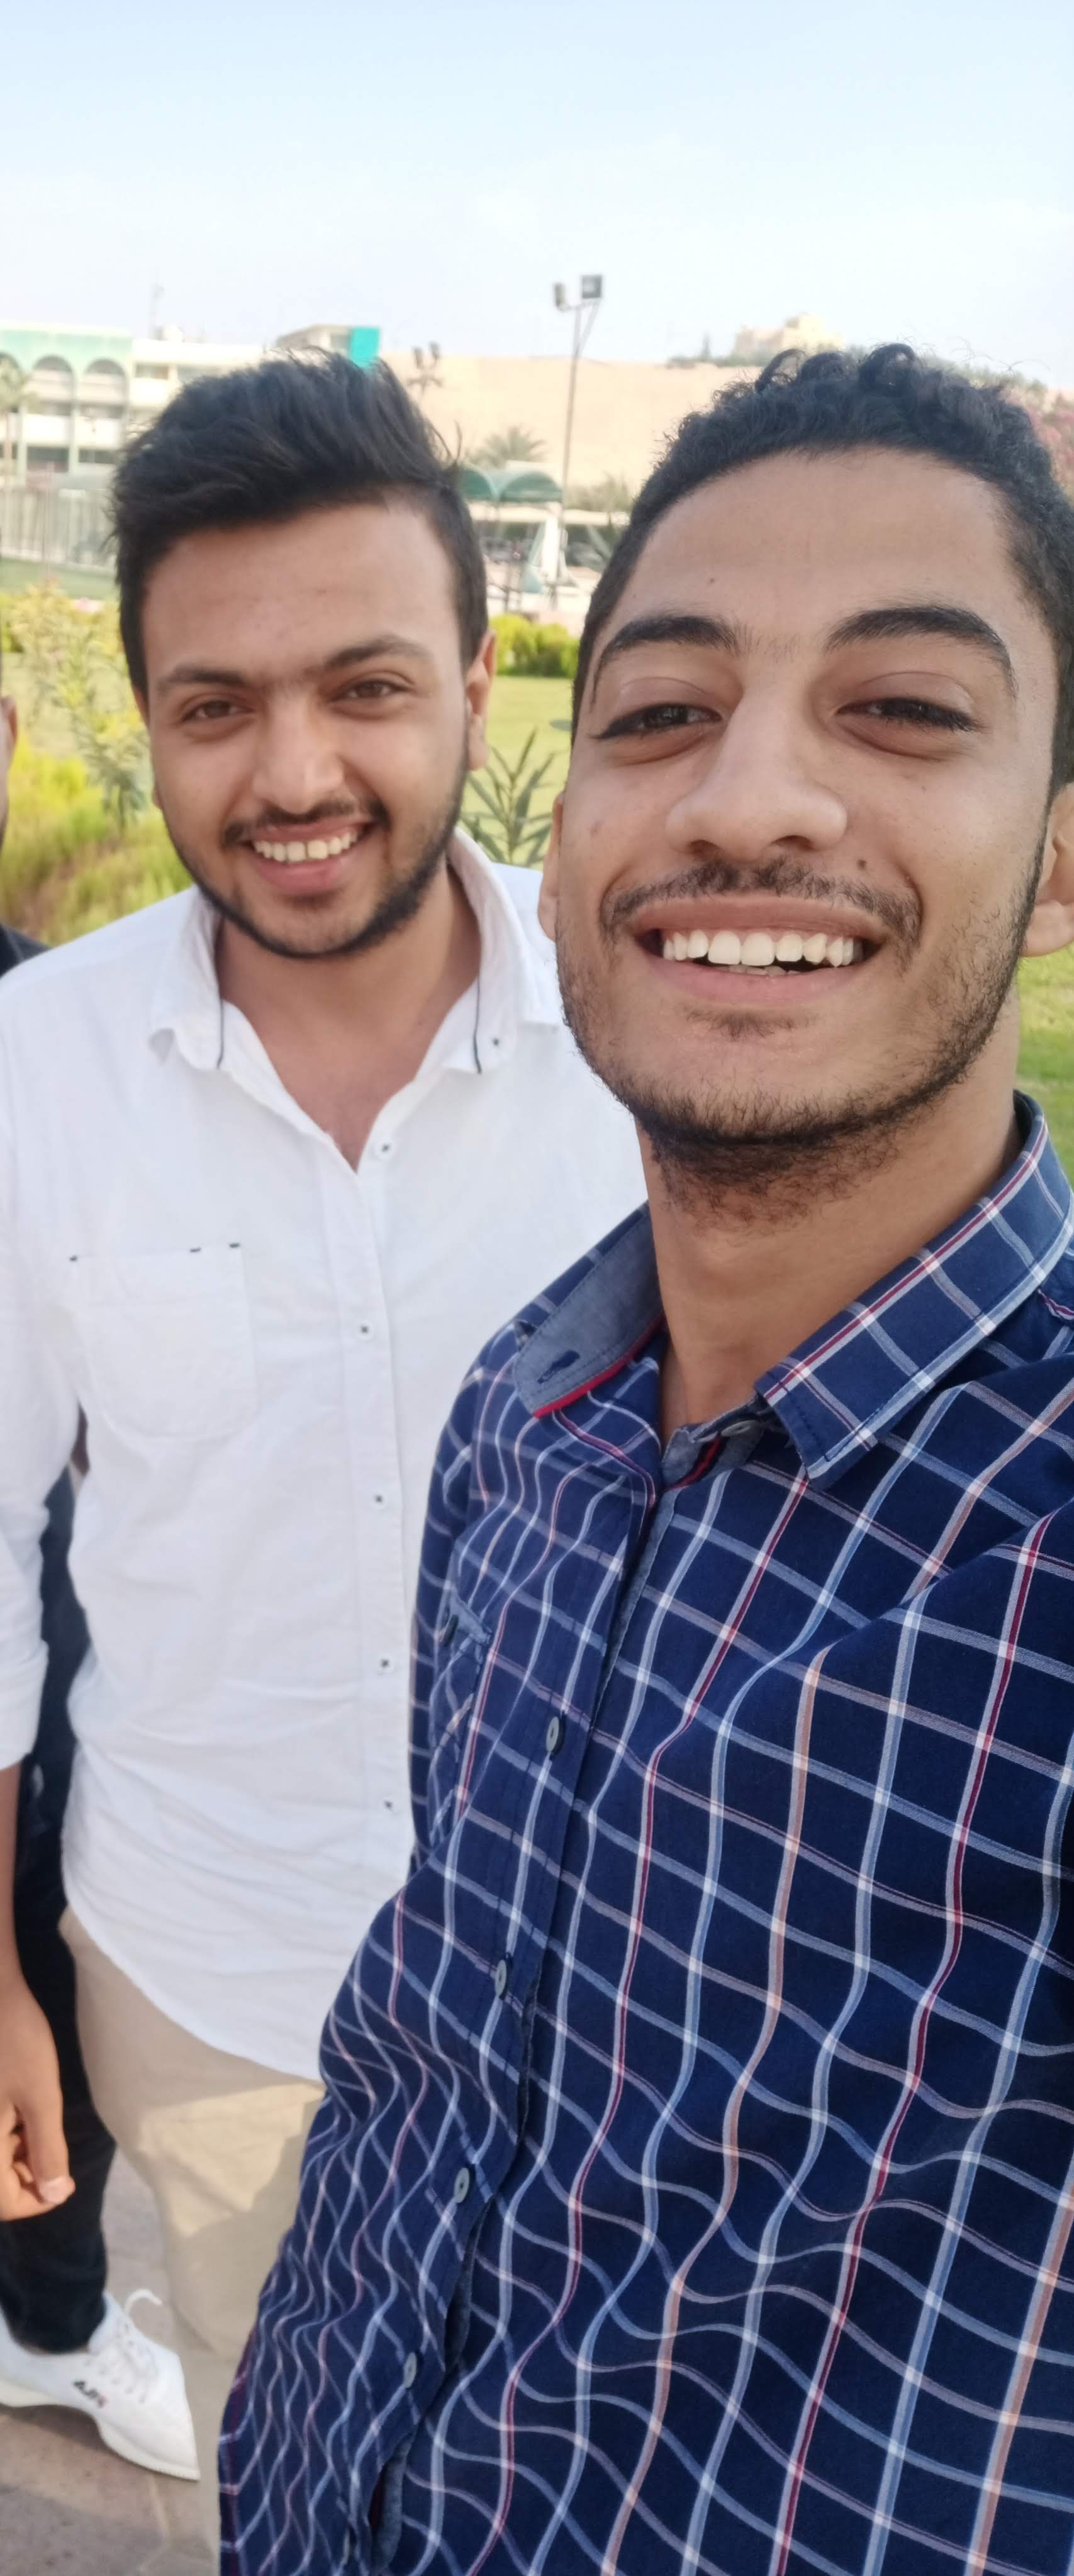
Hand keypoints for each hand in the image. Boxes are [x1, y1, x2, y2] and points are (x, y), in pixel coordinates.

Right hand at [0, 1973, 73, 2217]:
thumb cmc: (15, 2041)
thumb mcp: (41, 2096)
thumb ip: (48, 2150)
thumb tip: (54, 2195)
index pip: (4, 2203)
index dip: (38, 2201)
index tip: (65, 2182)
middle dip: (28, 2174)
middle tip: (53, 2142)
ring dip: (19, 2152)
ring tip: (38, 2118)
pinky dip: (8, 2132)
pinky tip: (23, 2105)